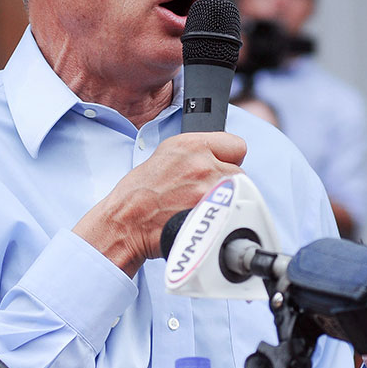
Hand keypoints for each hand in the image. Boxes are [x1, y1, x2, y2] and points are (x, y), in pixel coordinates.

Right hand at [73, 132, 246, 276]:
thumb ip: (195, 153)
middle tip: (202, 193)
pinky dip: (221, 218)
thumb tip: (217, 158)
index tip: (220, 166)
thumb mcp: (165, 157)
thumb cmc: (139, 194)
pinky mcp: (212, 214)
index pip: (235, 145)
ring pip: (237, 195)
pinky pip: (232, 214)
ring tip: (200, 207)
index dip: (228, 158)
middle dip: (225, 183)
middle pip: (239, 173)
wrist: (127, 222)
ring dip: (225, 201)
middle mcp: (202, 164)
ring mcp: (209, 190)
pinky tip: (201, 219)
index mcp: (190, 145)